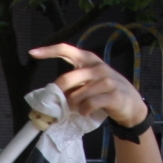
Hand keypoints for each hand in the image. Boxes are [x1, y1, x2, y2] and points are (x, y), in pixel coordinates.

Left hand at [29, 44, 149, 128]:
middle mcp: (97, 67)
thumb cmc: (105, 92)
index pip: (66, 49)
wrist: (130, 104)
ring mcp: (106, 80)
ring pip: (77, 95)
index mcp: (89, 59)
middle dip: (59, 94)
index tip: (32, 53)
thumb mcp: (90, 81)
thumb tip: (52, 93)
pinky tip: (86, 112)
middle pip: (66, 79)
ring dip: (72, 106)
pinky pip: (89, 104)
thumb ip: (74, 82)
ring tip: (77, 109)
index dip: (49, 51)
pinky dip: (83, 111)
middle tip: (59, 104)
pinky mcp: (113, 95)